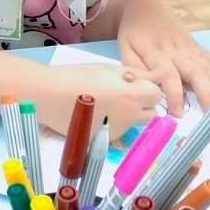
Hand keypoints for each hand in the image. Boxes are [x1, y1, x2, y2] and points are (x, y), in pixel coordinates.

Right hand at [43, 64, 162, 138]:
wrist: (49, 95)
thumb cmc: (77, 76)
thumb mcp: (108, 69)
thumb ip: (137, 74)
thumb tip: (160, 75)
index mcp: (133, 95)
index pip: (157, 95)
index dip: (148, 88)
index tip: (136, 85)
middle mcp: (130, 116)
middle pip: (152, 114)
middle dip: (144, 106)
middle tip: (124, 96)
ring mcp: (118, 131)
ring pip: (134, 124)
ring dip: (128, 115)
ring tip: (105, 104)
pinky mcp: (105, 140)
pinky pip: (117, 132)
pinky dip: (112, 124)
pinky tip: (95, 114)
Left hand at [117, 0, 209, 115]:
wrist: (146, 7)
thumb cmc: (133, 33)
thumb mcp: (125, 48)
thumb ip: (135, 68)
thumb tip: (146, 88)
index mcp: (157, 54)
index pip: (169, 77)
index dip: (175, 95)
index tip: (178, 113)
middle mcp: (178, 52)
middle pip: (196, 73)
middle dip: (205, 94)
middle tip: (209, 114)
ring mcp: (192, 50)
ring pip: (209, 69)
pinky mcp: (199, 49)